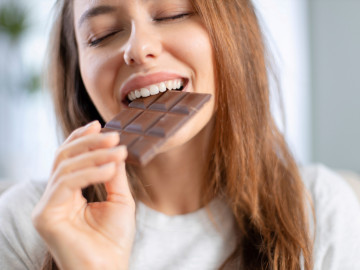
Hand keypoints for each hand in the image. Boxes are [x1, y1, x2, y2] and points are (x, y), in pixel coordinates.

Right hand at [32, 121, 135, 269]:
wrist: (110, 268)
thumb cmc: (114, 238)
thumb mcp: (120, 198)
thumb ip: (113, 173)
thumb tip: (116, 148)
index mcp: (69, 193)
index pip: (70, 159)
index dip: (82, 139)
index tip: (100, 124)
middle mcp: (55, 197)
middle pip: (64, 157)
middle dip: (89, 143)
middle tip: (113, 136)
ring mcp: (47, 205)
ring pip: (65, 167)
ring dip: (94, 155)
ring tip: (119, 151)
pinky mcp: (45, 215)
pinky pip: (66, 183)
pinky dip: (89, 172)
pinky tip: (110, 169)